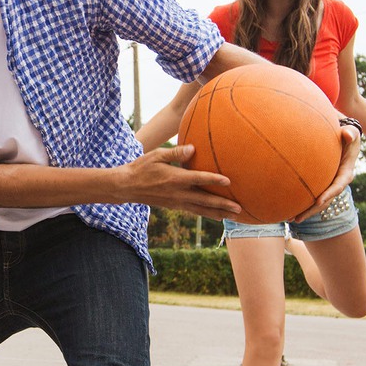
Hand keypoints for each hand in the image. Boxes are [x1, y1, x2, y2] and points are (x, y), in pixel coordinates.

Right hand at [119, 145, 242, 218]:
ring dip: (219, 213)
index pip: (198, 179)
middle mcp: (178, 193)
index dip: (213, 180)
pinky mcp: (174, 206)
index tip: (228, 181)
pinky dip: (207, 213)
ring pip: (201, 209)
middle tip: (239, 209)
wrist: (126, 186)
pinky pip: (194, 211)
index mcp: (175, 178)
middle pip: (205, 200)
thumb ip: (176, 152)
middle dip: (223, 205)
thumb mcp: (156, 155)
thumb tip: (193, 148)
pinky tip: (217, 215)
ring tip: (234, 217)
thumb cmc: (141, 167)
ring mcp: (176, 202)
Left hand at [292, 126, 359, 221]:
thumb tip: (347, 134)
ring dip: (305, 212)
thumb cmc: (347, 135)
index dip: (329, 194)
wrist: (343, 138)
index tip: (318, 201)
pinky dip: (303, 204)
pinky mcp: (322, 185)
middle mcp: (337, 183)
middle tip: (297, 219)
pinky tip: (289, 210)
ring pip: (318, 202)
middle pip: (325, 200)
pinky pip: (313, 196)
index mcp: (345, 173)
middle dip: (312, 210)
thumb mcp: (351, 132)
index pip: (337, 186)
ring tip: (289, 220)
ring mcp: (329, 185)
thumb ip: (351, 133)